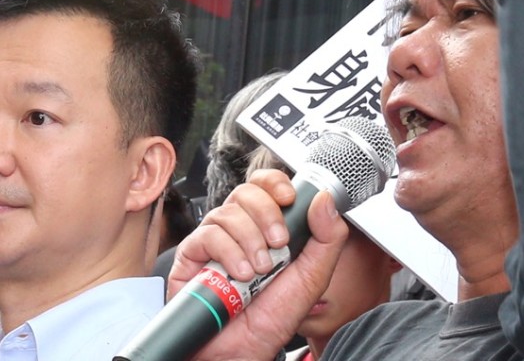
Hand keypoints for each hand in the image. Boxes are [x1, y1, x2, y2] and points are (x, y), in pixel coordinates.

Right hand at [167, 171, 348, 359]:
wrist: (245, 350)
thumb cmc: (274, 316)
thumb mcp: (314, 276)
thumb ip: (328, 237)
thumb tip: (324, 198)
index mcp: (269, 227)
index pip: (267, 185)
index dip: (276, 183)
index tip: (290, 199)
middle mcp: (241, 229)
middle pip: (247, 191)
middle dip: (268, 213)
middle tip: (279, 244)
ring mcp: (215, 241)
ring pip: (229, 212)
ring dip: (251, 239)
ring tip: (260, 270)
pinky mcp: (191, 257)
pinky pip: (207, 235)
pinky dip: (228, 252)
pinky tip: (239, 274)